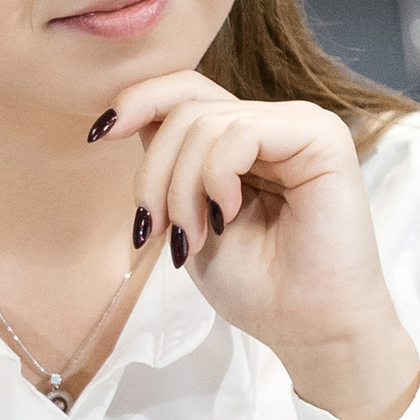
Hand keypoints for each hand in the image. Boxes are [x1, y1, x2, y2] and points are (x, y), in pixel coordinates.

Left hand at [108, 71, 419, 419]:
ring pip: (204, 123)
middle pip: (184, 109)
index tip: (97, 135)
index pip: (184, 91)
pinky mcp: (321, 138)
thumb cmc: (257, 284)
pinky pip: (241, 132)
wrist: (307, 328)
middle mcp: (272, 124)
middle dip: (153, 173)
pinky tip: (227, 213)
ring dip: (180, 187)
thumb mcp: (189, 217)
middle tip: (156, 229)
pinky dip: (216, 176)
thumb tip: (128, 116)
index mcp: (243, 140)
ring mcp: (298, 126)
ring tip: (195, 237)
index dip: (137, 101)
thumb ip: (170, 165)